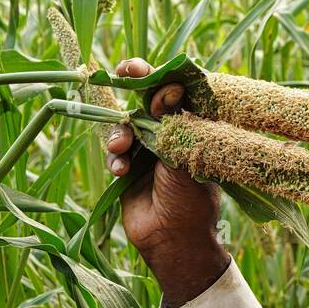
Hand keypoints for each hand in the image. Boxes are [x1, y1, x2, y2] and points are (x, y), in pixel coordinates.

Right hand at [105, 57, 229, 307]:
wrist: (174, 240)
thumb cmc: (191, 199)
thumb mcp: (185, 155)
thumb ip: (173, 121)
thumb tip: (168, 85)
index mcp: (193, 129)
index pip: (176, 93)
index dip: (157, 76)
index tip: (135, 67)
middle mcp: (171, 135)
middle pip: (146, 102)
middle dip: (131, 90)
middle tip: (121, 73)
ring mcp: (148, 151)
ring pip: (125, 126)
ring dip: (120, 133)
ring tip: (121, 148)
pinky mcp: (129, 168)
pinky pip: (114, 152)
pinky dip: (115, 158)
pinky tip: (120, 170)